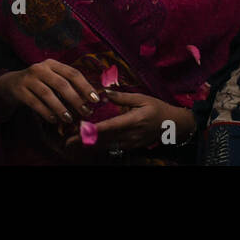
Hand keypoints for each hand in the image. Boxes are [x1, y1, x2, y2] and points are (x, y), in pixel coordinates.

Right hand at [0, 59, 98, 125]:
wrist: (10, 84)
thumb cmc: (38, 83)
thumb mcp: (51, 79)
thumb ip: (68, 85)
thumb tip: (89, 101)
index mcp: (52, 64)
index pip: (72, 73)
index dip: (85, 86)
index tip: (95, 100)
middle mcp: (40, 68)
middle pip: (61, 84)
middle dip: (75, 99)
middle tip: (85, 112)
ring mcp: (28, 78)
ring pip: (47, 94)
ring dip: (60, 108)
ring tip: (69, 119)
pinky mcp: (19, 90)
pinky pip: (34, 102)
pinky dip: (46, 112)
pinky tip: (53, 120)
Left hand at [65, 90, 194, 150]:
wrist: (172, 125)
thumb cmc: (157, 108)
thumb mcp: (142, 98)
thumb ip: (122, 96)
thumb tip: (104, 92)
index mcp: (132, 120)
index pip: (108, 126)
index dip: (92, 129)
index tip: (77, 129)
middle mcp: (130, 135)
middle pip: (103, 139)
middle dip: (84, 140)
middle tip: (66, 140)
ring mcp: (130, 143)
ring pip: (106, 146)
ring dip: (89, 144)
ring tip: (73, 142)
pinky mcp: (130, 147)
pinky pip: (112, 147)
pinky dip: (99, 145)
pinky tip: (88, 143)